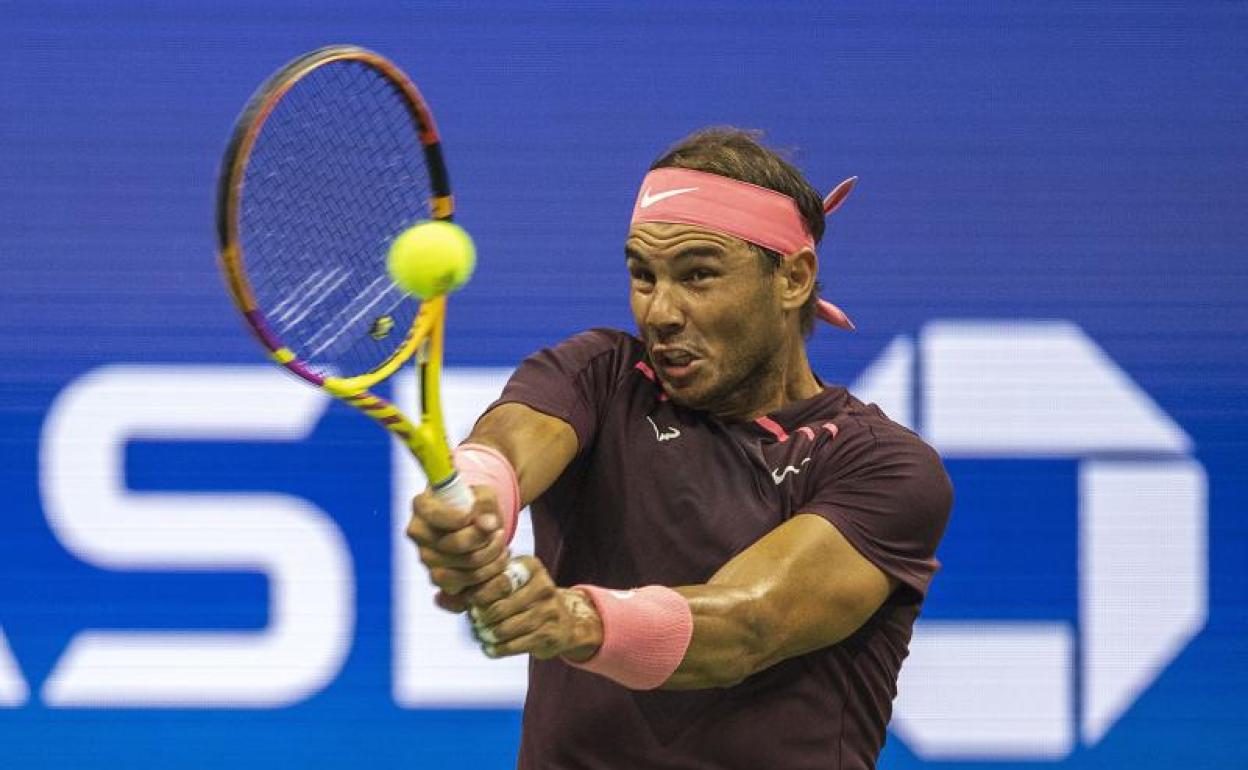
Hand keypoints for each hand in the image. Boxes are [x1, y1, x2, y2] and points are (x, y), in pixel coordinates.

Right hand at [406, 485, 510, 611]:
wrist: (476, 519)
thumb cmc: (477, 503)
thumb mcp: (484, 494)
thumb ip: (485, 505)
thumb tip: (488, 524)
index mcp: (422, 505)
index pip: (435, 515)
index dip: (458, 518)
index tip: (477, 516)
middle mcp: (419, 534)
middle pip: (454, 545)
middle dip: (484, 540)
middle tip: (500, 531)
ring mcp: (427, 559)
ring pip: (460, 570)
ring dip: (490, 559)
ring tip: (503, 544)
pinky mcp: (440, 579)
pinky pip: (464, 587)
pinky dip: (487, 576)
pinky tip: (498, 560)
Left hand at [464, 556, 602, 660]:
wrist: (565, 621)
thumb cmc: (524, 599)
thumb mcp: (507, 585)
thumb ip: (474, 588)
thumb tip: (438, 599)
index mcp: (530, 567)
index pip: (498, 580)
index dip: (478, 595)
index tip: (470, 603)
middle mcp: (543, 586)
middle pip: (500, 606)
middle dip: (481, 617)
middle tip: (474, 621)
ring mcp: (549, 611)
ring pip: (505, 628)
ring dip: (487, 634)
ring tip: (481, 633)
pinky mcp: (550, 634)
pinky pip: (514, 645)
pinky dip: (496, 649)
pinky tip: (489, 647)